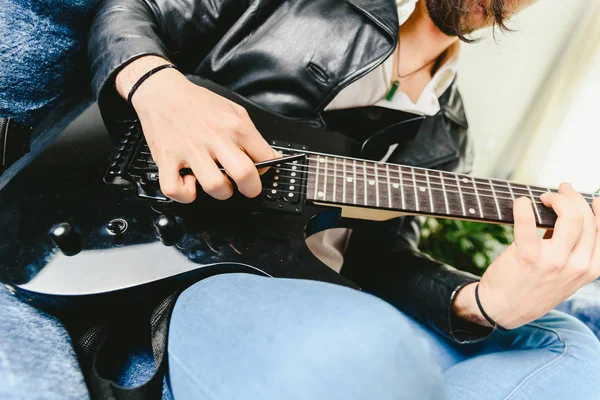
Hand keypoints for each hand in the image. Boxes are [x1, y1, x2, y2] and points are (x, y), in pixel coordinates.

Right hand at [115, 56, 278, 202]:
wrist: (162, 92)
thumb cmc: (198, 104)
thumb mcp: (234, 111)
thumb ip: (253, 135)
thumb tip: (271, 157)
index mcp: (234, 126)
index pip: (264, 157)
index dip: (265, 170)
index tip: (259, 172)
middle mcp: (213, 138)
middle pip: (244, 174)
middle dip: (250, 189)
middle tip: (246, 188)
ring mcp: (189, 149)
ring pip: (214, 186)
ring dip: (220, 192)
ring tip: (217, 183)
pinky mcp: (166, 158)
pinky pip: (176, 190)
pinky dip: (185, 194)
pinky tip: (190, 184)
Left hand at [454, 182, 599, 328]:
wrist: (503, 309)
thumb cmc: (532, 288)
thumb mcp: (564, 276)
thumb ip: (572, 251)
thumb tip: (570, 216)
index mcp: (589, 270)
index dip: (597, 209)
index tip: (587, 197)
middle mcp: (576, 266)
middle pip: (586, 220)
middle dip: (573, 198)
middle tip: (559, 191)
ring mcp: (554, 262)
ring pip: (570, 218)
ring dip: (557, 199)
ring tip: (543, 197)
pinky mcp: (528, 257)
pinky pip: (528, 225)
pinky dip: (523, 208)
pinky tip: (520, 202)